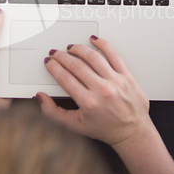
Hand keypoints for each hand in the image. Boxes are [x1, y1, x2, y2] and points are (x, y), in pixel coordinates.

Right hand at [37, 36, 151, 151]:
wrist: (132, 132)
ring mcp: (115, 81)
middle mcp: (102, 90)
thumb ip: (54, 113)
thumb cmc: (106, 129)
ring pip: (93, 57)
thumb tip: (41, 97)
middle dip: (62, 57)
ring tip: (71, 48)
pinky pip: (114, 55)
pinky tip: (94, 40)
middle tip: (56, 53)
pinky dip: (103, 45)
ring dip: (79, 49)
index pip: (65, 78)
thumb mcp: (75, 126)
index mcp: (88, 102)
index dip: (54, 67)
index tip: (49, 62)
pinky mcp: (127, 76)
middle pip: (76, 65)